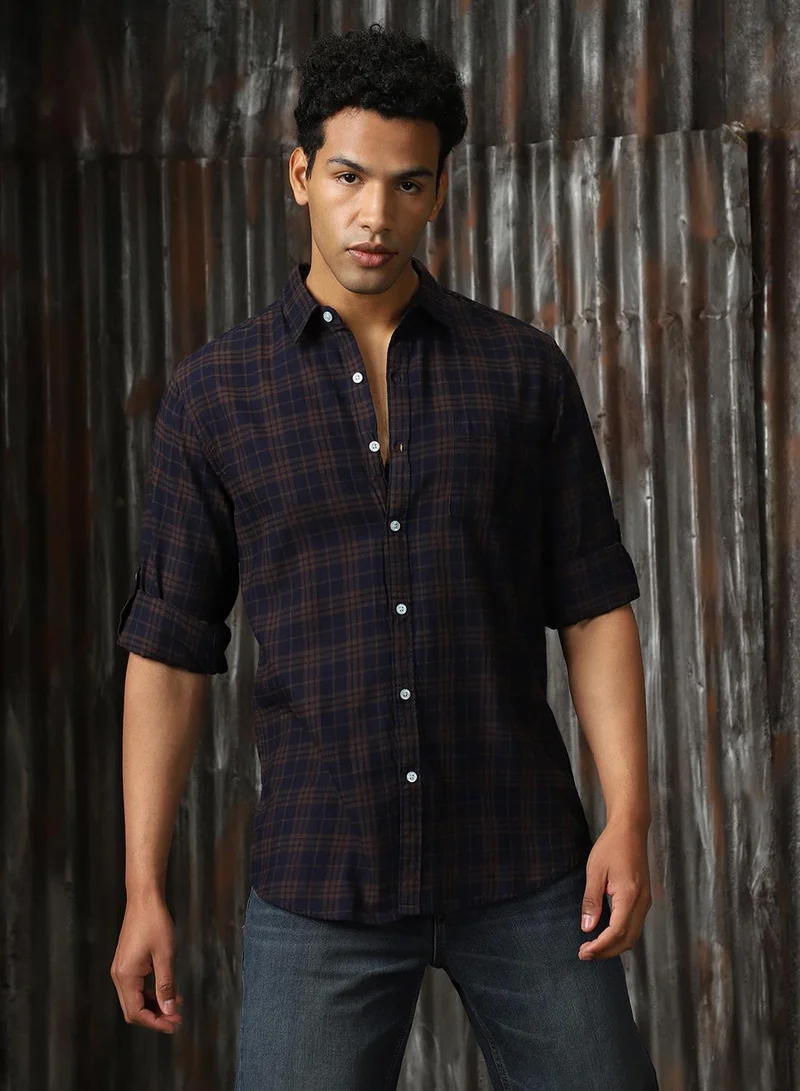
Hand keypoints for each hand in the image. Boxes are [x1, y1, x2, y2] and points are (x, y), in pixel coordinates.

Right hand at [110, 891, 184, 1033]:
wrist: (144, 899)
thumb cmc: (155, 923)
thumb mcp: (165, 955)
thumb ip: (166, 985)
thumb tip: (168, 1011)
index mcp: (126, 976)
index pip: (136, 1012)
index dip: (155, 1022)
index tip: (174, 1024)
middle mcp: (119, 976)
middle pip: (133, 1009)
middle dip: (155, 1016)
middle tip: (176, 1018)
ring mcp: (121, 969)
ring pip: (134, 999)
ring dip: (153, 1005)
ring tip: (175, 1004)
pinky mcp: (126, 963)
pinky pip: (136, 987)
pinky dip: (150, 993)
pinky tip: (166, 990)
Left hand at [577, 819, 652, 960]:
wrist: (630, 830)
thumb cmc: (611, 847)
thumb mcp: (595, 871)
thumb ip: (591, 901)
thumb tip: (587, 928)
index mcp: (630, 896)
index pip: (617, 932)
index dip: (601, 946)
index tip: (583, 952)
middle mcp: (642, 902)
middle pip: (628, 940)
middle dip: (606, 952)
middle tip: (584, 954)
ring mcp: (646, 902)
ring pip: (633, 936)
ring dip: (614, 946)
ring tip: (592, 948)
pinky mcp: (644, 900)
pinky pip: (634, 926)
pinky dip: (620, 936)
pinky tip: (605, 935)